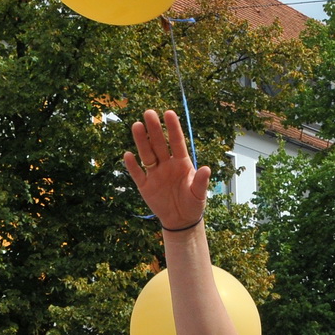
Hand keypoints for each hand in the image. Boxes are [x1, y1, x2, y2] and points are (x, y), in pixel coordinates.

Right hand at [123, 109, 209, 229]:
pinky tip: (128, 155)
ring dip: (141, 141)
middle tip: (149, 113)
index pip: (176, 142)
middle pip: (159, 144)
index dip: (172, 128)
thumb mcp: (199, 194)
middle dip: (154, 129)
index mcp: (181, 163)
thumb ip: (201, 181)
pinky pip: (137, 174)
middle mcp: (167, 164)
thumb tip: (206, 169)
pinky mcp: (145, 186)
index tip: (169, 113)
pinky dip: (132, 165)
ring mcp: (155, 174)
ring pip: (146, 154)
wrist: (181, 221)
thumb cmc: (193, 204)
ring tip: (136, 125)